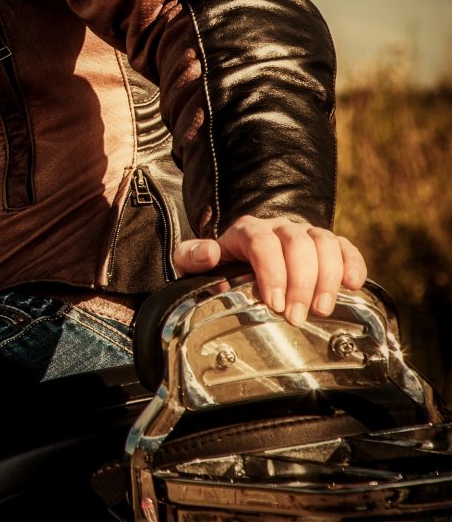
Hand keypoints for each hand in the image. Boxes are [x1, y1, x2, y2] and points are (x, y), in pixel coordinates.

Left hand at [172, 215, 368, 326]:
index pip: (262, 241)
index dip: (272, 271)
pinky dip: (353, 264)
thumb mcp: (195, 262)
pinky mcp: (327, 245)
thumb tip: (208, 254)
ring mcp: (305, 234)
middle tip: (296, 317)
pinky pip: (345, 247)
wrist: (242, 258)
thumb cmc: (219, 265)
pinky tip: (353, 285)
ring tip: (321, 310)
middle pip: (297, 244)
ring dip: (327, 278)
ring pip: (324, 242)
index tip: (275, 304)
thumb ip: (191, 256)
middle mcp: (278, 227)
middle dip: (300, 283)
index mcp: (247, 230)